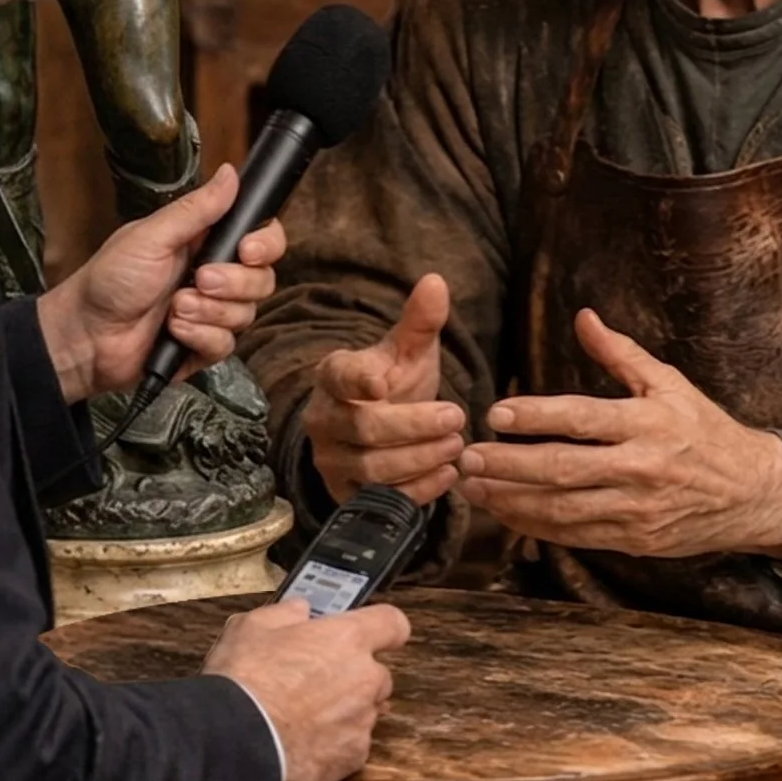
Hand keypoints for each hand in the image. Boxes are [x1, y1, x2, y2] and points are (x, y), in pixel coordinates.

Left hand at [35, 164, 283, 403]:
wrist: (85, 335)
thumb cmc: (108, 280)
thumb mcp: (151, 236)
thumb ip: (196, 209)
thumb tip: (230, 175)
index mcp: (205, 242)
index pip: (260, 237)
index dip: (265, 244)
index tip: (247, 250)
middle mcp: (214, 275)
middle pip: (261, 278)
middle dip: (233, 282)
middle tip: (199, 279)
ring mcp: (211, 311)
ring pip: (246, 313)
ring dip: (209, 311)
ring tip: (174, 307)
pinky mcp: (203, 344)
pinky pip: (226, 343)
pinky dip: (200, 336)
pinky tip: (174, 330)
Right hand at [203, 598, 410, 780]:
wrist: (233, 743)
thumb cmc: (244, 682)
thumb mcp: (252, 626)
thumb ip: (286, 612)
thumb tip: (300, 611)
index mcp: (347, 639)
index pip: (392, 624)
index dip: (382, 627)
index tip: (373, 632)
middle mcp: (364, 678)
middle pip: (377, 672)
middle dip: (353, 675)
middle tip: (316, 679)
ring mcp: (362, 720)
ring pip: (365, 710)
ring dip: (344, 709)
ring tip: (302, 714)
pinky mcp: (353, 758)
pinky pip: (353, 744)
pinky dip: (335, 742)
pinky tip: (303, 740)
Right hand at [301, 274, 464, 508]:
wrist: (379, 431)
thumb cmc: (394, 384)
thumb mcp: (409, 352)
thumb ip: (421, 321)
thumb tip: (436, 281)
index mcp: (334, 376)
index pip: (339, 376)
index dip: (358, 380)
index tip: (383, 382)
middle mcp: (324, 419)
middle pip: (364, 429)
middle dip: (414, 426)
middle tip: (457, 417)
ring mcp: (332, 460)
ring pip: (373, 468)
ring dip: (421, 458)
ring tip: (457, 446)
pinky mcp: (347, 494)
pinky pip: (380, 499)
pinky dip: (418, 490)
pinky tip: (448, 474)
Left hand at [457, 309, 781, 562]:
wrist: (752, 492)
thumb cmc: (705, 430)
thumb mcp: (670, 383)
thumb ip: (621, 353)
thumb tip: (583, 317)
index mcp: (648, 422)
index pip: (583, 418)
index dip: (537, 416)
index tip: (496, 413)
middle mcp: (641, 468)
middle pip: (564, 469)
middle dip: (510, 465)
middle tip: (468, 456)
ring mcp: (637, 509)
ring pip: (564, 510)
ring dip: (513, 500)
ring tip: (474, 487)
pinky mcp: (635, 539)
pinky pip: (576, 536)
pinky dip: (537, 527)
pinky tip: (507, 513)